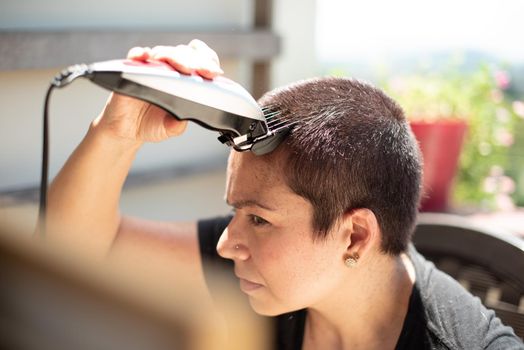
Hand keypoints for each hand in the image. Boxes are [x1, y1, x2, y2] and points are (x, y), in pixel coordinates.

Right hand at [93, 40, 223, 143]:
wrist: (126, 130)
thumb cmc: (151, 125)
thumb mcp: (171, 128)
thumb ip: (179, 123)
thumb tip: (186, 117)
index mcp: (184, 81)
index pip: (200, 63)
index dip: (208, 63)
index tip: (214, 72)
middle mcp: (170, 71)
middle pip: (185, 54)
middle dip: (195, 61)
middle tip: (200, 71)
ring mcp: (152, 68)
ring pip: (165, 52)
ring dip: (174, 56)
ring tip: (181, 67)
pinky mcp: (132, 69)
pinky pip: (136, 55)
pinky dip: (142, 53)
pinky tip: (147, 56)